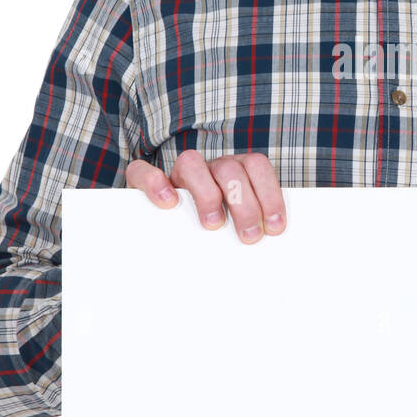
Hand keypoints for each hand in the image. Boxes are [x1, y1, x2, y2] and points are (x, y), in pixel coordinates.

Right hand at [125, 149, 286, 243]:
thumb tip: (268, 254)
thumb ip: (250, 231)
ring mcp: (178, 173)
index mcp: (235, 172)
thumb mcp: (237, 231)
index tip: (275, 227)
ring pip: (191, 162)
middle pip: (230, 169)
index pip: (256, 166)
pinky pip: (142, 170)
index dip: (270, 193)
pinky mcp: (143, 180)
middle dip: (245, 204)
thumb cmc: (213, 235)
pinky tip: (168, 203)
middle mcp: (209, 168)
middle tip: (249, 237)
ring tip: (213, 224)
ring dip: (206, 194)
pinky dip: (154, 183)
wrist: (163, 237)